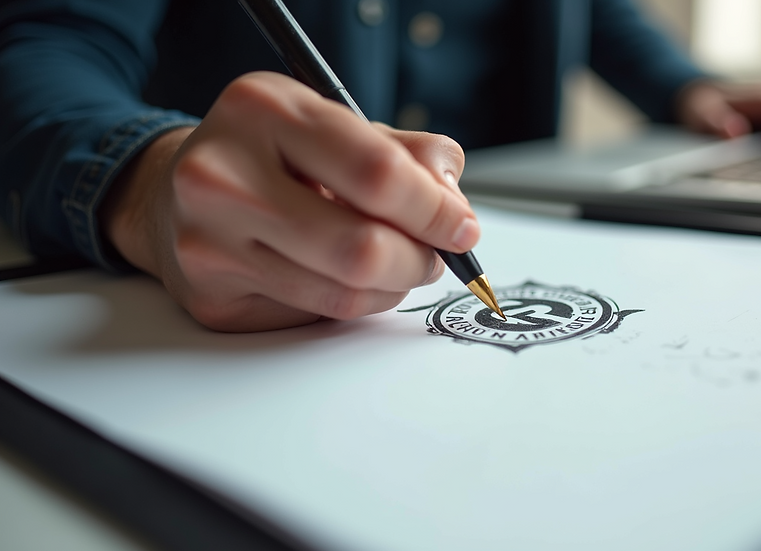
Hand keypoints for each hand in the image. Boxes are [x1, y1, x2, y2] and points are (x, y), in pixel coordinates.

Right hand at [101, 72, 476, 331]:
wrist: (171, 190)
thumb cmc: (271, 155)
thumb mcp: (337, 126)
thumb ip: (409, 155)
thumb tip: (455, 208)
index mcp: (264, 110)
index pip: (376, 172)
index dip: (436, 210)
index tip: (462, 227)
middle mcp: (223, 174)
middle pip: (362, 247)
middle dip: (420, 260)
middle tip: (434, 256)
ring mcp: (210, 242)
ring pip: (344, 293)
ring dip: (393, 286)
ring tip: (396, 264)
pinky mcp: (212, 297)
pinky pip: (316, 316)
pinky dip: (354, 303)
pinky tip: (347, 278)